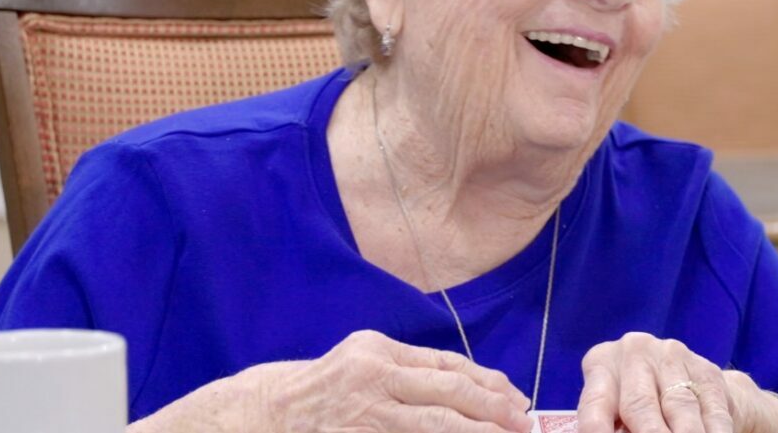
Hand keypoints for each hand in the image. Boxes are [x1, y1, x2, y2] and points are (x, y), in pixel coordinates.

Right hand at [133, 329, 531, 432]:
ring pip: (436, 425)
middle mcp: (373, 376)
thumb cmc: (310, 394)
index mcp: (377, 351)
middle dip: (494, 409)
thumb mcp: (355, 365)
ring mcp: (365, 413)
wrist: (253, 417)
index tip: (515, 400)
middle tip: (523, 424)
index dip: (487, 384)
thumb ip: (402, 372)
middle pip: (450, 392)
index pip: (448, 366)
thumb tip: (464, 390)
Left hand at [576, 332, 777, 432]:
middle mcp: (635, 353)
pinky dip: (713, 431)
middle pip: (639, 405)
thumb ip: (613, 425)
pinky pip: (711, 408)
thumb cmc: (635, 404)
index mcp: (602, 363)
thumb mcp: (615, 409)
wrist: (685, 378)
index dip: (597, 430)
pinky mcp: (706, 370)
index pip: (594, 405)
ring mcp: (673, 357)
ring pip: (679, 407)